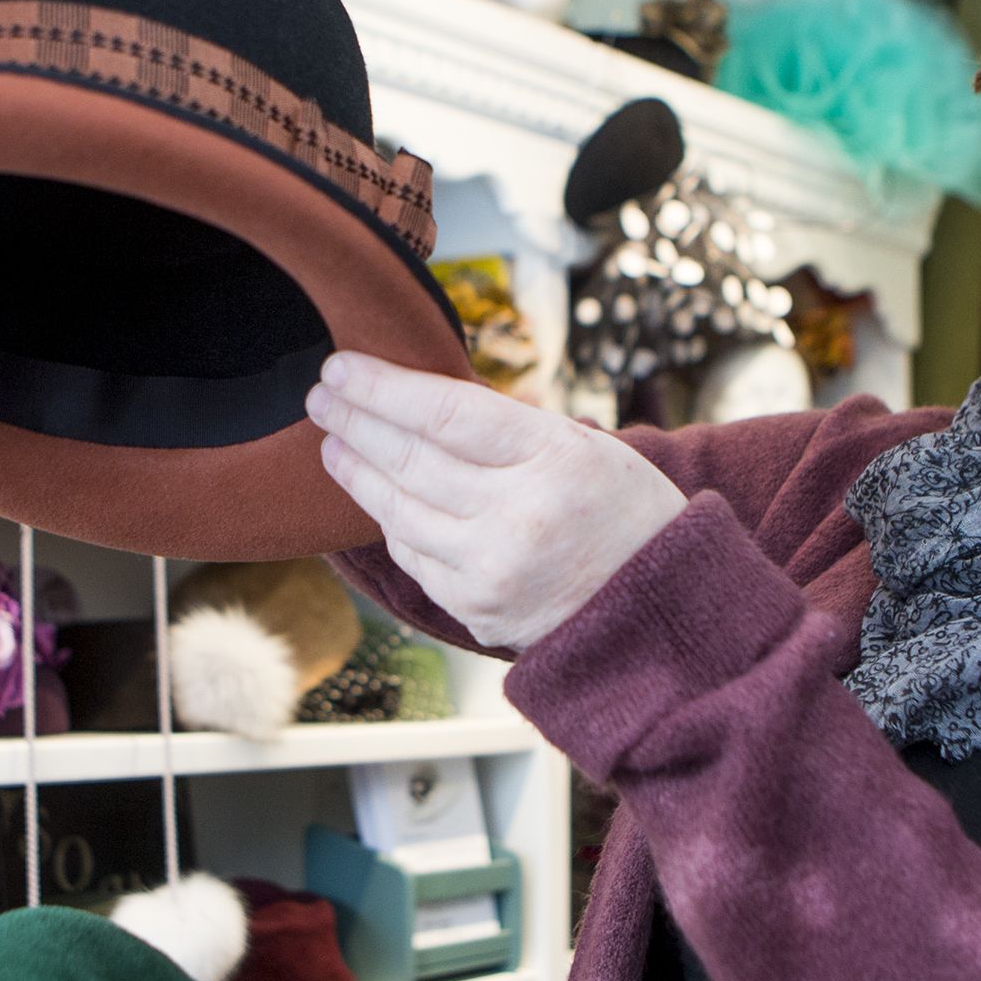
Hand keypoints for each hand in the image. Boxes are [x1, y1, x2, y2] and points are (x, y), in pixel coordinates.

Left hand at [306, 351, 685, 651]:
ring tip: (333, 442)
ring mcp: (491, 569)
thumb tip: (420, 397)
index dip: (382, 388)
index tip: (341, 369)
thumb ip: (507, 426)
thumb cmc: (626, 513)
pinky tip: (377, 497)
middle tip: (320, 397)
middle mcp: (519, 516)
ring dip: (358, 472)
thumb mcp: (585, 447)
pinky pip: (415, 556)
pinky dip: (392, 522)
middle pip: (411, 458)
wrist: (660, 611)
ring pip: (398, 510)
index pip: (444, 412)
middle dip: (356, 422)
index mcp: (555, 459)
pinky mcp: (475, 609)